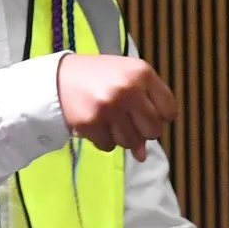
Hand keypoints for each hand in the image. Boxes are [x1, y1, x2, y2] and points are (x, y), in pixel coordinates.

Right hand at [56, 55, 177, 153]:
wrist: (58, 77)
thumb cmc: (98, 77)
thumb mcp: (126, 81)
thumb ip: (144, 109)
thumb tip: (143, 155)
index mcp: (142, 73)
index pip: (169, 110)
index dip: (160, 116)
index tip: (146, 113)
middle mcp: (129, 89)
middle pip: (153, 130)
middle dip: (142, 131)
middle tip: (127, 120)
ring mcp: (110, 107)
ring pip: (131, 142)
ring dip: (121, 137)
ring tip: (109, 120)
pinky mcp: (92, 122)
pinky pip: (109, 146)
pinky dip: (104, 140)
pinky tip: (96, 125)